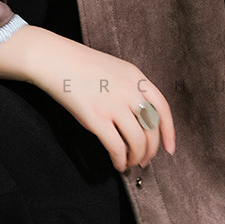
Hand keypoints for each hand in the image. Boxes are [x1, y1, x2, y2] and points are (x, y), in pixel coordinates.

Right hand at [0, 25, 174, 171]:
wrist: (55, 60)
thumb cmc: (82, 66)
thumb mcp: (116, 70)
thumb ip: (131, 89)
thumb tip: (140, 119)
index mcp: (136, 78)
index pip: (162, 109)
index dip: (169, 132)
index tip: (170, 148)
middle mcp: (129, 91)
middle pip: (151, 129)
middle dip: (151, 150)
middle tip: (145, 160)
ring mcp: (113, 105)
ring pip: (137, 141)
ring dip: (136, 158)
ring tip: (131, 163)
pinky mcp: (96, 118)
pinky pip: (116, 146)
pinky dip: (119, 159)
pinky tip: (117, 163)